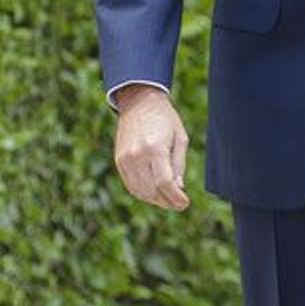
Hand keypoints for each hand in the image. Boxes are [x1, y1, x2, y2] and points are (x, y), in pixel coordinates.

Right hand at [113, 86, 189, 210]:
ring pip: (139, 191)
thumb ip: (179, 165)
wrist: (139, 102)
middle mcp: (136, 155)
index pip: (164, 182)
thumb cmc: (165, 118)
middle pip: (151, 190)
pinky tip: (155, 192)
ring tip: (168, 199)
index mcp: (154, 148)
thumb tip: (178, 188)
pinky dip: (143, 192)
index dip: (175, 198)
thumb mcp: (180, 138)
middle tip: (178, 203)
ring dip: (155, 199)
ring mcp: (125, 159)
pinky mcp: (119, 160)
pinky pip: (130, 185)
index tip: (185, 204)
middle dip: (167, 201)